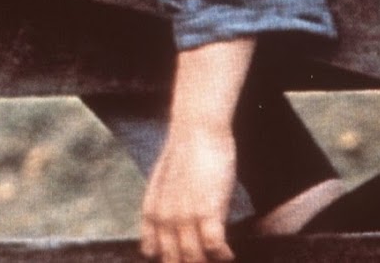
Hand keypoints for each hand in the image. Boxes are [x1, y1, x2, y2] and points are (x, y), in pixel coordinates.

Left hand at [141, 122, 235, 262]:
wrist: (197, 129)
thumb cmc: (186, 152)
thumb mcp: (165, 182)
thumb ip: (165, 206)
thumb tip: (174, 226)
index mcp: (152, 209)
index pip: (151, 250)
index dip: (167, 257)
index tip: (182, 257)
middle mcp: (164, 217)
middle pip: (173, 260)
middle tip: (202, 259)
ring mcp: (185, 215)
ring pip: (194, 259)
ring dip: (208, 262)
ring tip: (219, 258)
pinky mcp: (207, 210)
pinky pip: (214, 247)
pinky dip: (223, 254)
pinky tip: (229, 253)